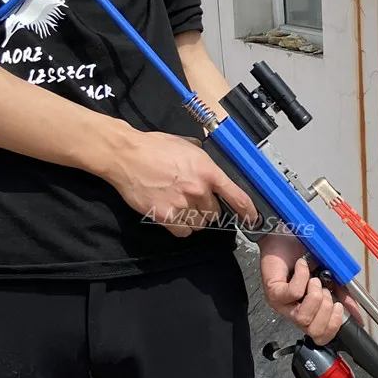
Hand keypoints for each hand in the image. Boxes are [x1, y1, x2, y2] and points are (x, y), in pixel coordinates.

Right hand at [101, 129, 257, 237]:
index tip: (252, 219)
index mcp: (208, 171)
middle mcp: (198, 190)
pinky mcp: (166, 216)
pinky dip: (180, 227)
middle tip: (193, 199)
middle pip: (216, 214)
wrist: (125, 155)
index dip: (248, 211)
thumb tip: (214, 168)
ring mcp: (182, 205)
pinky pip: (184, 232)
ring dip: (194, 219)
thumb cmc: (154, 147)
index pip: (238, 197)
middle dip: (207, 209)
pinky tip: (172, 214)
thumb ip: (204, 160)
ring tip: (180, 205)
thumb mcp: (187, 145)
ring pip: (200, 224)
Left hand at [259, 230, 362, 344]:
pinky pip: (293, 294)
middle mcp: (295, 311)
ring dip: (315, 296)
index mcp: (309, 312)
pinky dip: (302, 279)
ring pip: (303, 317)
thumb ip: (342, 295)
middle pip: (313, 332)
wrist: (284, 237)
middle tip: (325, 292)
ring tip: (314, 280)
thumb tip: (356, 315)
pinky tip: (302, 267)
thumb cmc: (303, 256)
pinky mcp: (274, 293)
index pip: (321, 336)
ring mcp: (283, 305)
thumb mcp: (330, 278)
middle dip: (326, 312)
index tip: (339, 307)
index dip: (333, 327)